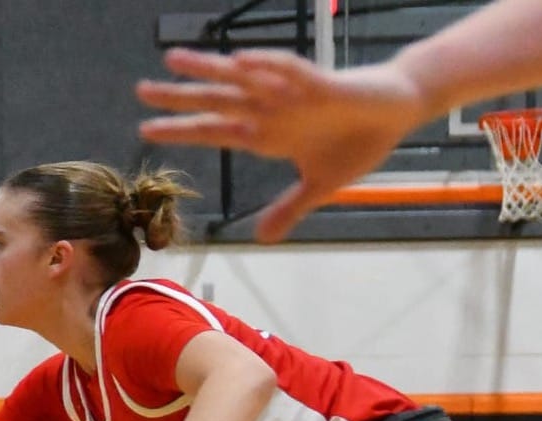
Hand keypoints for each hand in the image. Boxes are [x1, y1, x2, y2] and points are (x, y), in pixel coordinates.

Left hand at [137, 49, 428, 241]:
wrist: (399, 111)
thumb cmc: (358, 141)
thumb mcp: (319, 186)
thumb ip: (289, 209)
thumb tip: (263, 239)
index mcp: (266, 133)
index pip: (214, 131)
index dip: (182, 131)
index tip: (146, 131)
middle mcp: (270, 110)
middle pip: (217, 101)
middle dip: (180, 97)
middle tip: (141, 90)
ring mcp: (292, 94)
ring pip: (242, 79)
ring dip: (210, 69)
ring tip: (175, 59)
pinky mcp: (321, 84)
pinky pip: (289, 70)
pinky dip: (266, 66)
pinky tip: (240, 60)